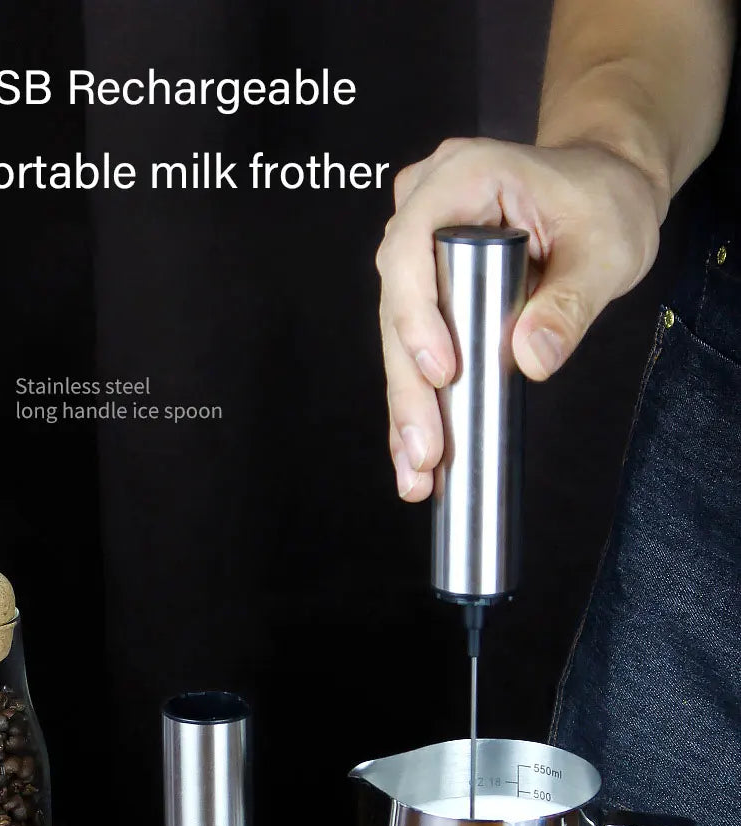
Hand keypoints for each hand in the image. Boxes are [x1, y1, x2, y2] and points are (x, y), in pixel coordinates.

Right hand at [376, 138, 662, 499]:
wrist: (604, 188)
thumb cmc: (605, 201)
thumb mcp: (607, 250)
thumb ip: (571, 303)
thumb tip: (531, 359)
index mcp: (462, 176)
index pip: (411, 246)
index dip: (417, 313)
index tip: (443, 372)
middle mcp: (426, 208)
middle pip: (397, 304)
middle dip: (409, 384)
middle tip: (424, 451)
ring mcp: (421, 249)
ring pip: (398, 336)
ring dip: (407, 406)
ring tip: (416, 472)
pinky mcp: (428, 288)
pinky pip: (414, 347)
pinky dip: (420, 401)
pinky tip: (416, 456)